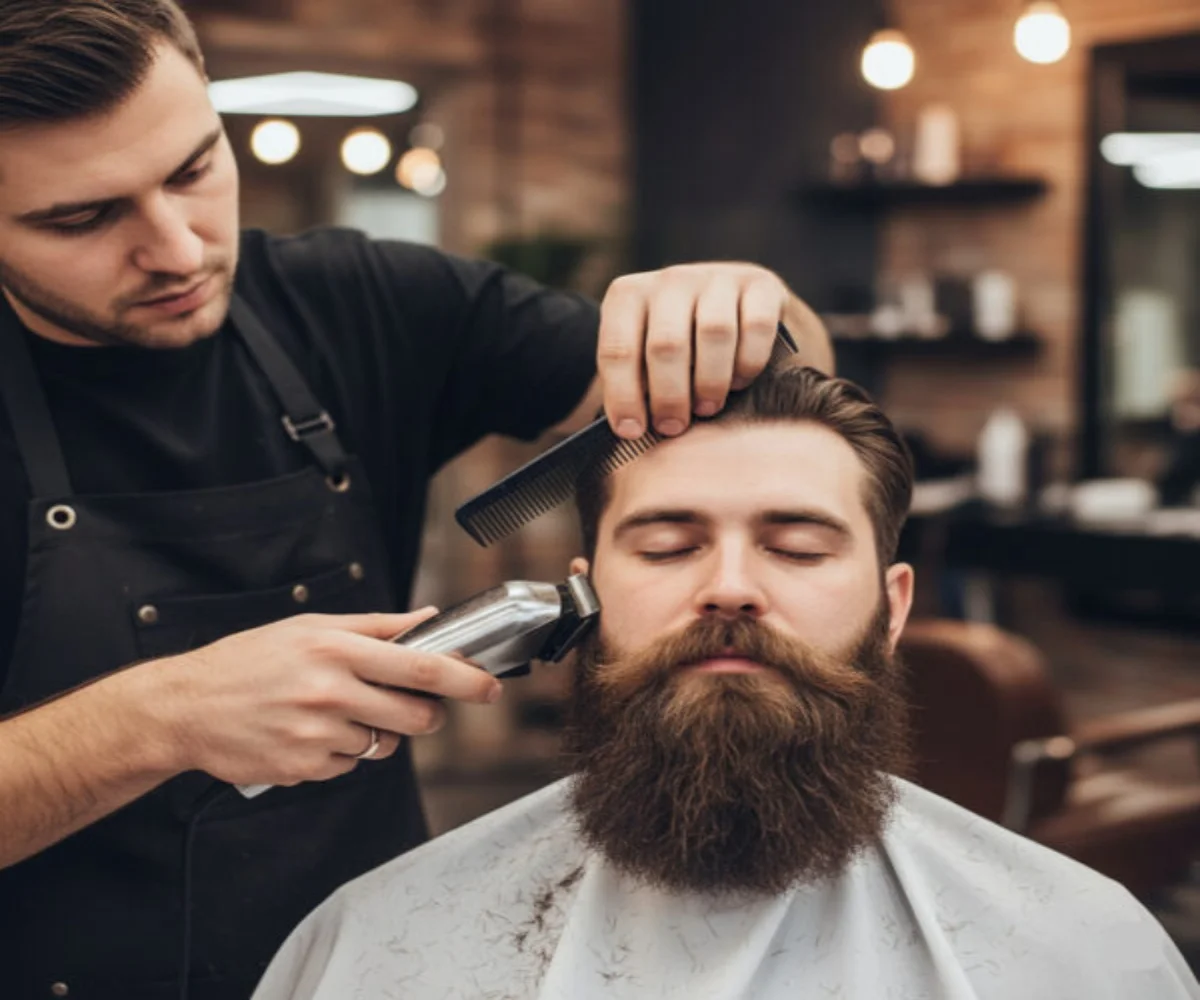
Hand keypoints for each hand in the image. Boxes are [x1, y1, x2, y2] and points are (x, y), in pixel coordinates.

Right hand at [147, 610, 500, 787]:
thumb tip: (428, 619)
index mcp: (336, 651)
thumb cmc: (249, 661)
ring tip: (334, 713)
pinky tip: (309, 734)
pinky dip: (340, 754)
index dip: (464, 680)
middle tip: (413, 706)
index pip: (419, 668)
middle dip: (427, 715)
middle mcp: (330, 693)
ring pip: (382, 744)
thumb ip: (376, 627)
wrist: (185, 707)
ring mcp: (317, 735)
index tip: (490, 687)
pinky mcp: (304, 768)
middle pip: (415, 715)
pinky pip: (348, 766)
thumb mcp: (309, 629)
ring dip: (375, 733)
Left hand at [597, 262, 826, 438]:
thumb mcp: (645, 363)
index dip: (623, 396)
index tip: (632, 432)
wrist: (739, 315)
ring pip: (714, 333)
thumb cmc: (680, 353)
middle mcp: (671, 280)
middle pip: (667, 344)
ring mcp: (717, 278)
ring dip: (710, 381)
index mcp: (629, 297)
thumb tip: (631, 431)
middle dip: (669, 395)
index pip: (617, 349)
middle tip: (674, 426)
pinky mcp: (761, 284)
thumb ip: (634, 388)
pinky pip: (756, 326)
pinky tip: (739, 382)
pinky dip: (748, 362)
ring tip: (706, 408)